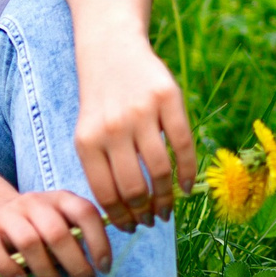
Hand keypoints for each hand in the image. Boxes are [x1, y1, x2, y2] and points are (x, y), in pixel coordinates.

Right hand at [0, 188, 110, 276]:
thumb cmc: (36, 229)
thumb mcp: (60, 225)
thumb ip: (76, 238)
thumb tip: (98, 265)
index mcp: (59, 198)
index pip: (85, 212)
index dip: (99, 241)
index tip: (104, 267)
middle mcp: (34, 201)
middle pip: (57, 232)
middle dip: (75, 263)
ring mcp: (7, 214)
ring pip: (29, 242)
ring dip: (46, 270)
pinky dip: (10, 270)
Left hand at [74, 34, 196, 229]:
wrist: (110, 48)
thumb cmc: (100, 100)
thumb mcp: (88, 131)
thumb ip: (101, 166)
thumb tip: (122, 214)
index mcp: (87, 141)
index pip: (106, 193)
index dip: (121, 217)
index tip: (131, 228)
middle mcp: (112, 128)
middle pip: (134, 186)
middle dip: (144, 212)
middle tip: (151, 220)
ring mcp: (141, 112)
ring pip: (159, 169)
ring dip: (166, 197)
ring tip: (167, 208)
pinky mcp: (167, 98)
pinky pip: (182, 144)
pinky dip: (187, 171)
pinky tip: (185, 186)